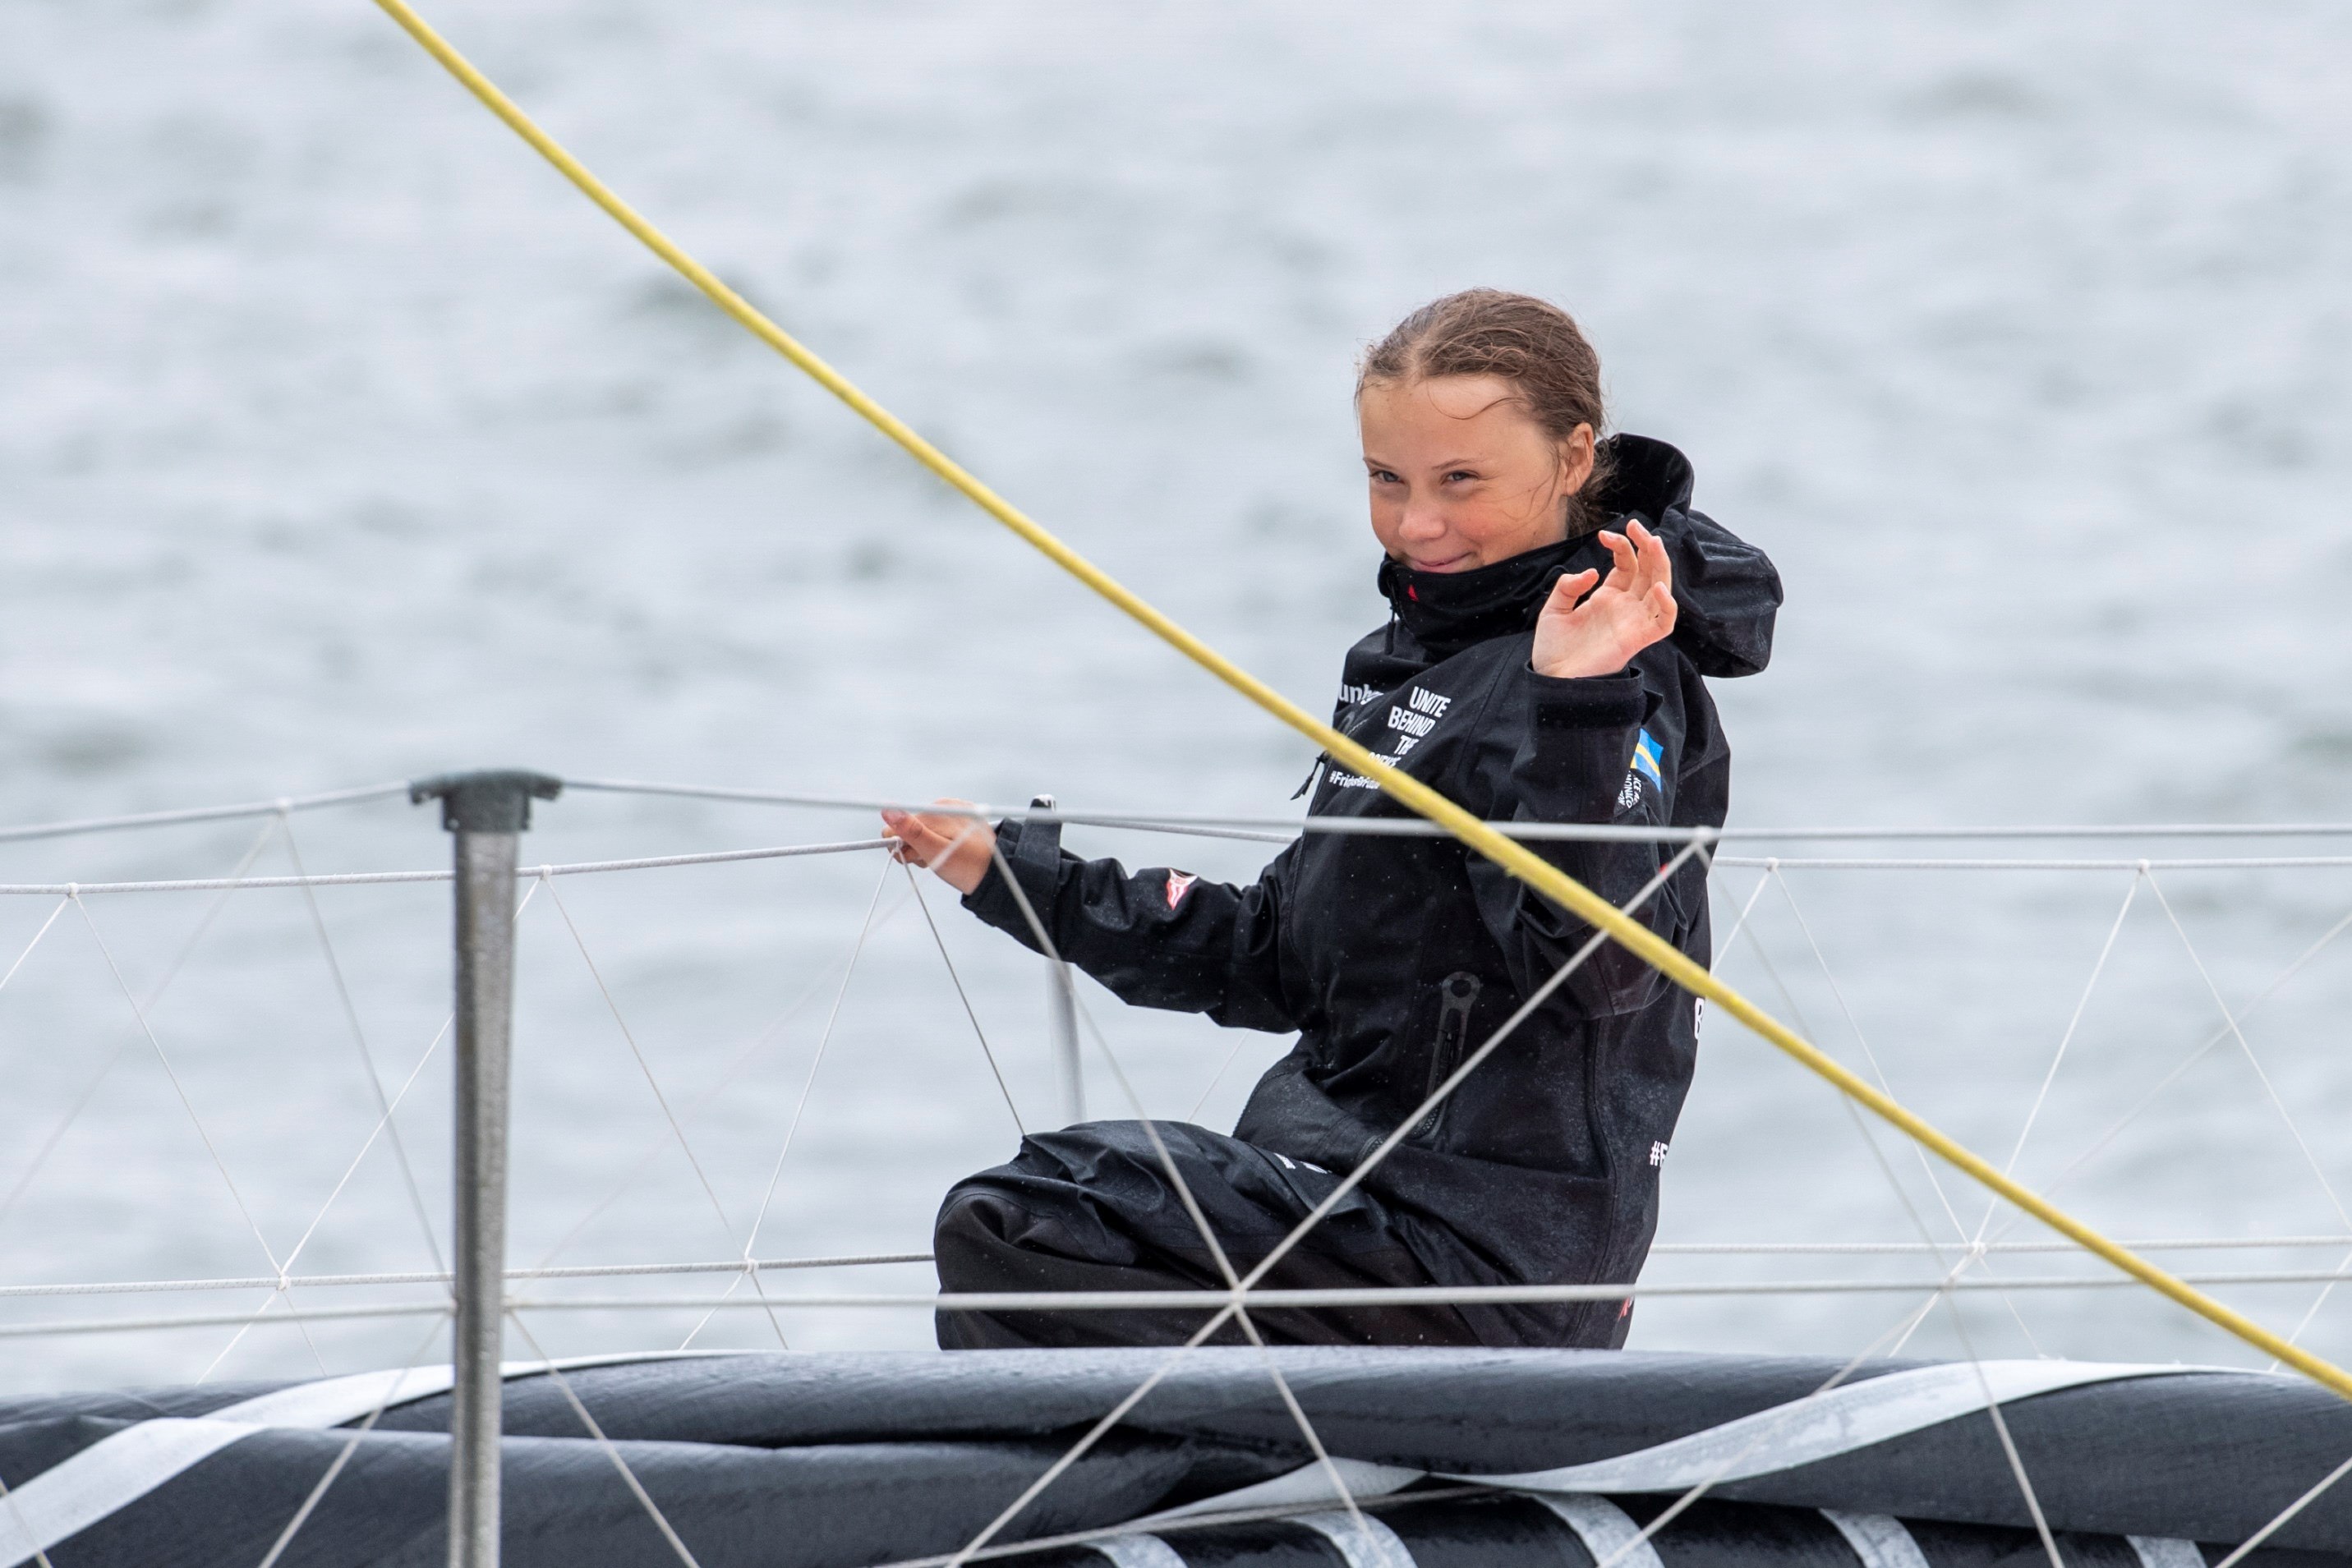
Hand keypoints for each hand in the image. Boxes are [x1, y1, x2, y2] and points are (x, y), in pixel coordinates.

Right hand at [880, 799, 995, 894]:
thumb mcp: (935, 852)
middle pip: (908, 829)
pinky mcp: (958, 819)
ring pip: (921, 831)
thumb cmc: (967, 867)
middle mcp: (943, 806)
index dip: (902, 848)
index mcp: (935, 811)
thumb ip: (910, 832)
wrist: (997, 875)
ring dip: (925, 849)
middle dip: (914, 849)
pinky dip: (936, 844)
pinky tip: (947, 853)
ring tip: (942, 859)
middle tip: (932, 861)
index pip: (895, 827)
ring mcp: (952, 811)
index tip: (919, 859)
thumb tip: (887, 810)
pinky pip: (935, 830)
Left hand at [1530, 518, 1677, 679]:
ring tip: (1653, 543)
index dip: (1622, 545)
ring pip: (1660, 588)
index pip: (1627, 564)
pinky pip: (1663, 623)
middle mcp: (1624, 607)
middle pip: (1647, 570)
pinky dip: (1668, 606)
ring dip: (1661, 565)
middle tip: (1637, 525)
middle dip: (1647, 545)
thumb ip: (1568, 587)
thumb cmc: (1553, 649)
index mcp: (1607, 597)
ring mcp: (1633, 621)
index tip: (1604, 535)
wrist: (1551, 679)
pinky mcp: (1637, 640)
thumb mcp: (1553, 610)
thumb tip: (1591, 571)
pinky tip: (1659, 588)